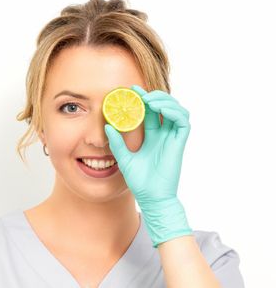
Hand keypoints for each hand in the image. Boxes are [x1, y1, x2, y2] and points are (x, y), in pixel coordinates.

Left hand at [104, 84, 192, 247]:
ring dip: (165, 101)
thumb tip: (106, 126)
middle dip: (155, 96)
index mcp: (152, 136)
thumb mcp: (124, 158)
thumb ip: (117, 143)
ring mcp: (172, 139)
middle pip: (166, 107)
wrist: (152, 198)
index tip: (131, 90)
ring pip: (177, 111)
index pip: (150, 111)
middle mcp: (164, 135)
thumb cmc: (140, 181)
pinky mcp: (179, 143)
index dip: (144, 99)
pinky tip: (159, 110)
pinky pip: (183, 122)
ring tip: (149, 100)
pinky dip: (174, 112)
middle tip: (140, 93)